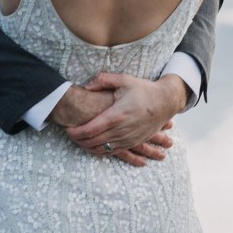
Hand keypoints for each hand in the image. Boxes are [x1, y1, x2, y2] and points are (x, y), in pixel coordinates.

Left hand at [48, 84, 169, 168]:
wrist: (166, 101)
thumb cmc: (144, 89)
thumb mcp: (123, 79)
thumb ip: (103, 80)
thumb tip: (86, 85)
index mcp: (116, 115)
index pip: (90, 129)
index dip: (76, 132)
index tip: (67, 129)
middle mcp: (122, 130)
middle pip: (93, 142)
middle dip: (78, 140)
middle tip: (69, 134)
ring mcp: (128, 138)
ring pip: (103, 149)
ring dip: (88, 147)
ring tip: (78, 140)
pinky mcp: (134, 142)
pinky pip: (114, 152)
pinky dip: (101, 151)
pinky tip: (93, 146)